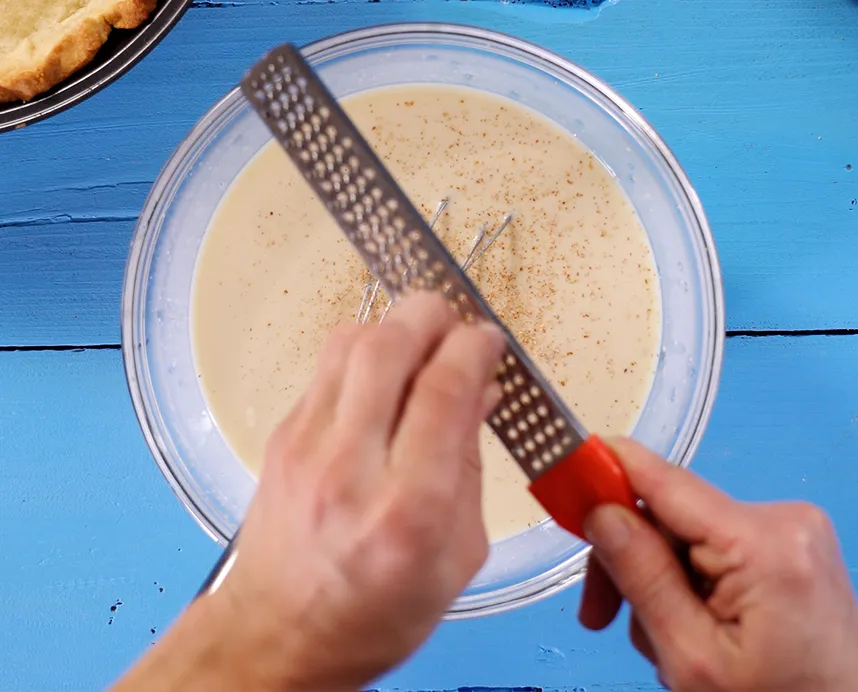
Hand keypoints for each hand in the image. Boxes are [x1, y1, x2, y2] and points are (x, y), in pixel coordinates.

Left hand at [205, 292, 504, 690]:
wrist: (278, 636)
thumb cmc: (376, 613)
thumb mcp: (458, 556)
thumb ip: (471, 464)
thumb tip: (482, 388)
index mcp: (407, 511)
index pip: (443, 391)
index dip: (474, 346)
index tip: (488, 339)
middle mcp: (349, 468)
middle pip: (388, 345)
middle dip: (432, 314)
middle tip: (454, 323)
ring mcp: (304, 446)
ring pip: (350, 340)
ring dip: (395, 326)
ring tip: (420, 346)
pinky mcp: (280, 434)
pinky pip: (327, 364)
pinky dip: (364, 353)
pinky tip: (383, 379)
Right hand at [579, 438, 857, 691]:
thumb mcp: (692, 657)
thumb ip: (642, 576)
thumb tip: (599, 511)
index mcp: (764, 542)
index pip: (663, 480)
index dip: (604, 469)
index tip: (559, 469)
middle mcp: (783, 519)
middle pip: (668, 514)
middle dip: (628, 559)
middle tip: (598, 616)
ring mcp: (792, 532)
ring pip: (686, 534)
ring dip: (658, 579)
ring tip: (662, 644)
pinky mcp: (791, 547)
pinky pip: (714, 546)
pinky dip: (689, 582)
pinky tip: (691, 629)